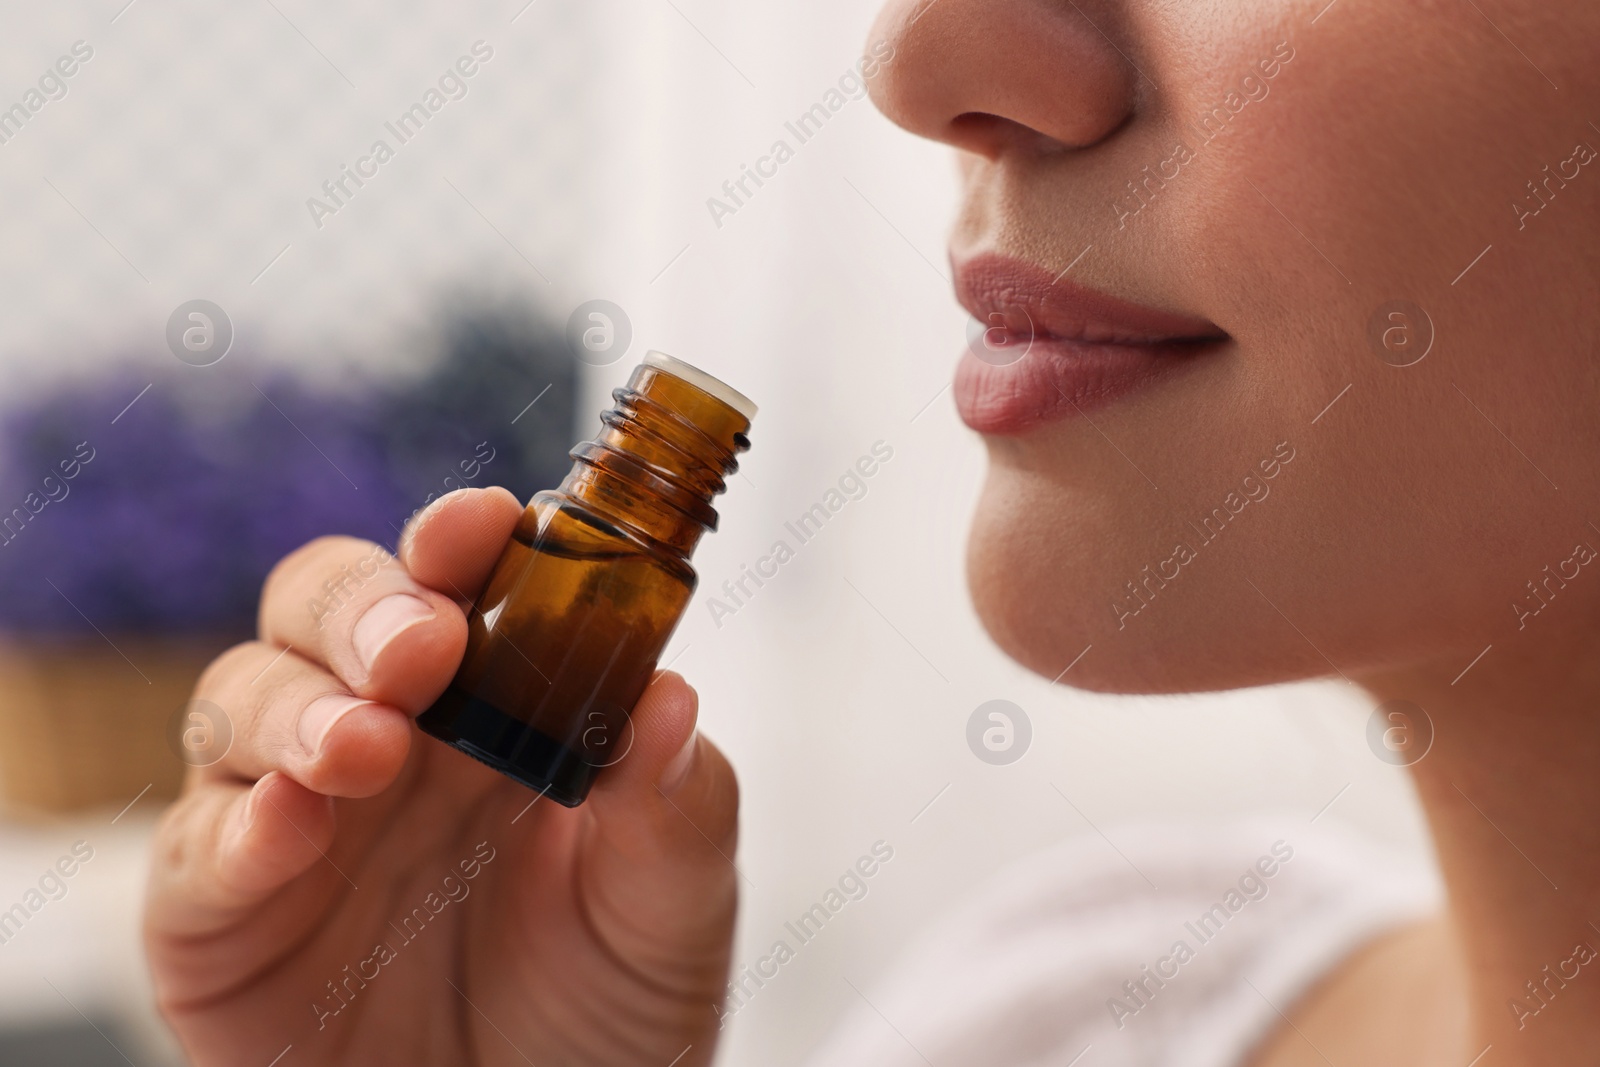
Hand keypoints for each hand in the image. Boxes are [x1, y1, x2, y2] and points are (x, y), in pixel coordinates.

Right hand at [145, 488, 738, 1065]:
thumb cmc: (606, 1005)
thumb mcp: (672, 906)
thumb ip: (675, 804)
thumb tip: (671, 698)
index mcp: (494, 703)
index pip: (460, 582)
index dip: (461, 539)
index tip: (485, 523)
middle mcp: (388, 737)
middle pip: (328, 607)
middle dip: (365, 607)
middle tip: (421, 645)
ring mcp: (298, 815)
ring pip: (245, 697)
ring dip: (299, 704)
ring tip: (367, 746)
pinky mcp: (224, 913)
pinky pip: (199, 848)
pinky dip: (236, 827)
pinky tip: (288, 827)